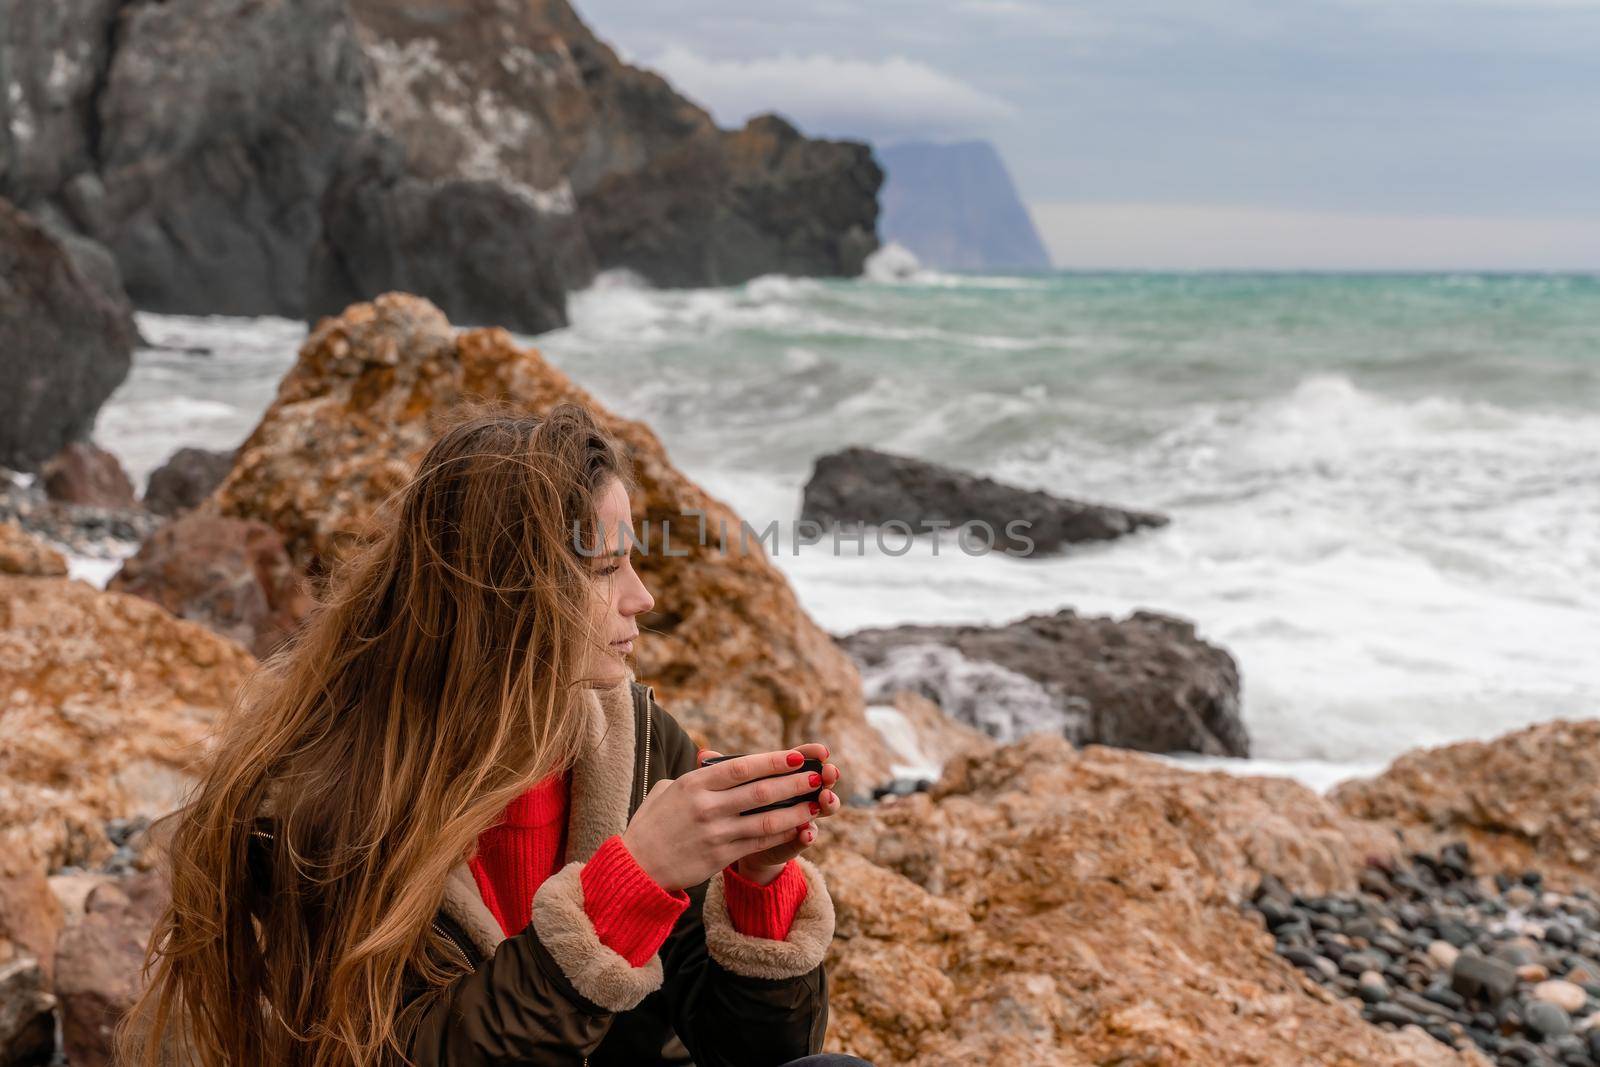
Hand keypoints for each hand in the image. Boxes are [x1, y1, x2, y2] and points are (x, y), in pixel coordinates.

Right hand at [620, 747, 827, 891]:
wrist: (636, 867)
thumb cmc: (651, 825)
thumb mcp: (666, 790)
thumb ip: (694, 777)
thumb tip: (714, 762)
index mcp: (694, 784)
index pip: (742, 767)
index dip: (773, 761)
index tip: (798, 756)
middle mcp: (707, 806)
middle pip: (760, 791)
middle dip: (794, 782)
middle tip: (821, 775)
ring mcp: (715, 833)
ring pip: (765, 819)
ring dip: (795, 810)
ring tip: (817, 802)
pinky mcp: (720, 856)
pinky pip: (758, 842)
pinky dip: (781, 834)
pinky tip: (799, 827)